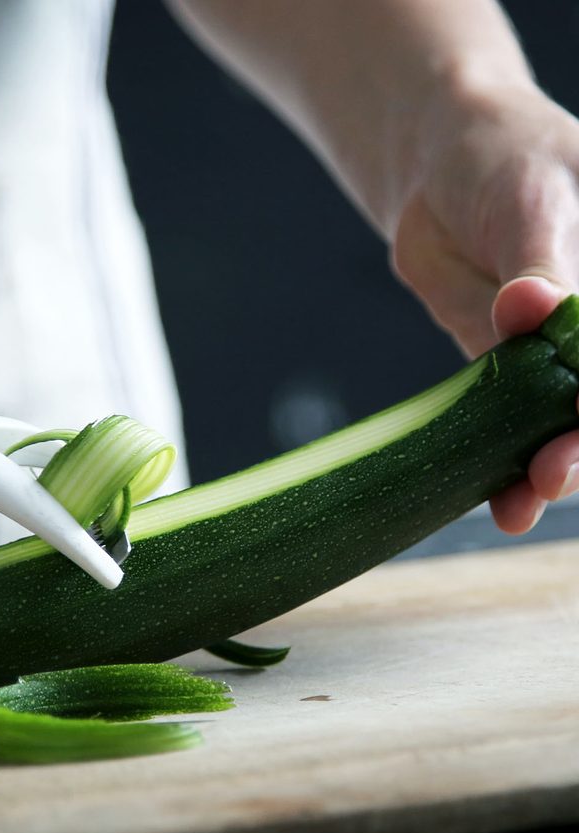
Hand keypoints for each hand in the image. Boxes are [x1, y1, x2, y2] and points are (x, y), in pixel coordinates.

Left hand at [391, 82, 578, 533]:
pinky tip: (506, 501)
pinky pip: (516, 423)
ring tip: (529, 498)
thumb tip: (532, 309)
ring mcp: (563, 357)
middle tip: (556, 471)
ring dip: (557, 466)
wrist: (438, 171)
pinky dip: (511, 462)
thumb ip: (538, 263)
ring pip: (570, 424)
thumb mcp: (532, 199)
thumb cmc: (505, 160)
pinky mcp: (509, 371)